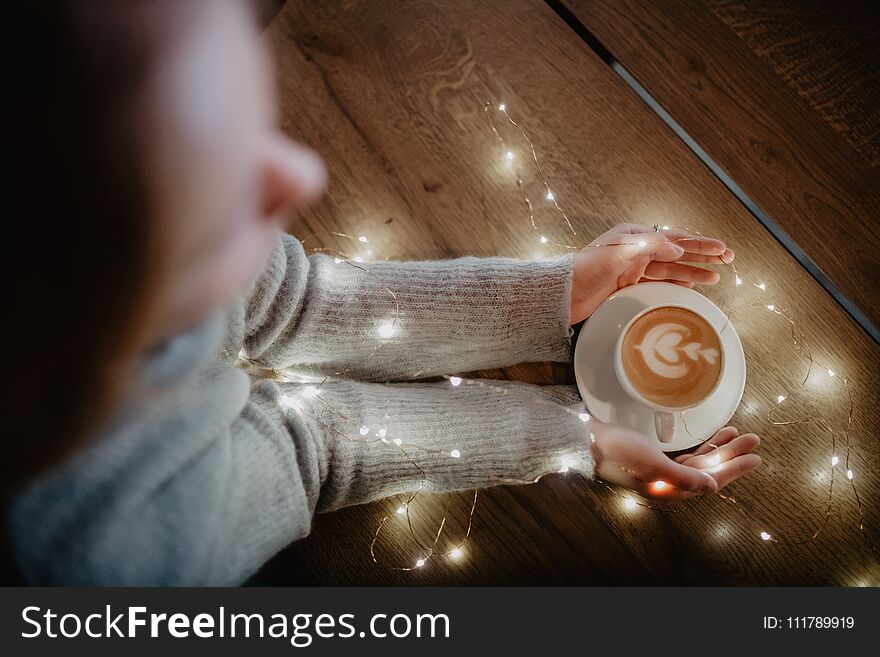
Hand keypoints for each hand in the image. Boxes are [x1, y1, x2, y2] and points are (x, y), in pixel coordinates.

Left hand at [570, 223, 734, 324]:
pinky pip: (658, 285)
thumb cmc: (587, 268)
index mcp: (634, 236)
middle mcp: (636, 250)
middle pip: (677, 252)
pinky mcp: (628, 288)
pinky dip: (675, 285)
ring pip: (670, 270)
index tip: (721, 249)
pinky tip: (689, 288)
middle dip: (702, 256)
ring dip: (693, 273)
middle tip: (727, 259)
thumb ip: (652, 246)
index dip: (700, 243)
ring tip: (714, 278)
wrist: (564, 294)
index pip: (674, 238)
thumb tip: (679, 249)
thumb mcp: (621, 250)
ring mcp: (632, 270)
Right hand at [590, 422, 760, 500]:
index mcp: (667, 489)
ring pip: (699, 461)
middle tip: (753, 440)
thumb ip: (684, 477)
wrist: (585, 440)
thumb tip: (712, 487)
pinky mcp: (653, 458)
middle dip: (730, 455)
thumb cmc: (616, 450)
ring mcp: (660, 471)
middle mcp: (666, 483)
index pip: (708, 480)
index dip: (733, 469)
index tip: (755, 457)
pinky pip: (687, 455)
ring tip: (738, 434)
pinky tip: (714, 437)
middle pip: (707, 470)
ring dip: (719, 448)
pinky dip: (702, 445)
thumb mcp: (651, 463)